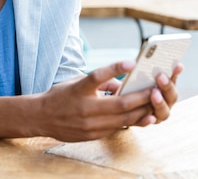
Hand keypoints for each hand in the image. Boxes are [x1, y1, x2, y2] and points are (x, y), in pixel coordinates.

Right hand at [34, 61, 181, 141]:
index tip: (132, 62)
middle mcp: (84, 107)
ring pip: (122, 119)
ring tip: (154, 105)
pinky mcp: (92, 135)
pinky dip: (129, 122)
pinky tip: (141, 117)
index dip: (115, 68)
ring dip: (141, 112)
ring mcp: (89, 124)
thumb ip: (101, 83)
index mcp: (79, 89)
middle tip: (156, 90)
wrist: (41, 117)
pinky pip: (115, 128)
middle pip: (119, 103)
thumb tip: (123, 84)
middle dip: (141, 97)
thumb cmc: (61, 95)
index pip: (97, 76)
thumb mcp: (77, 82)